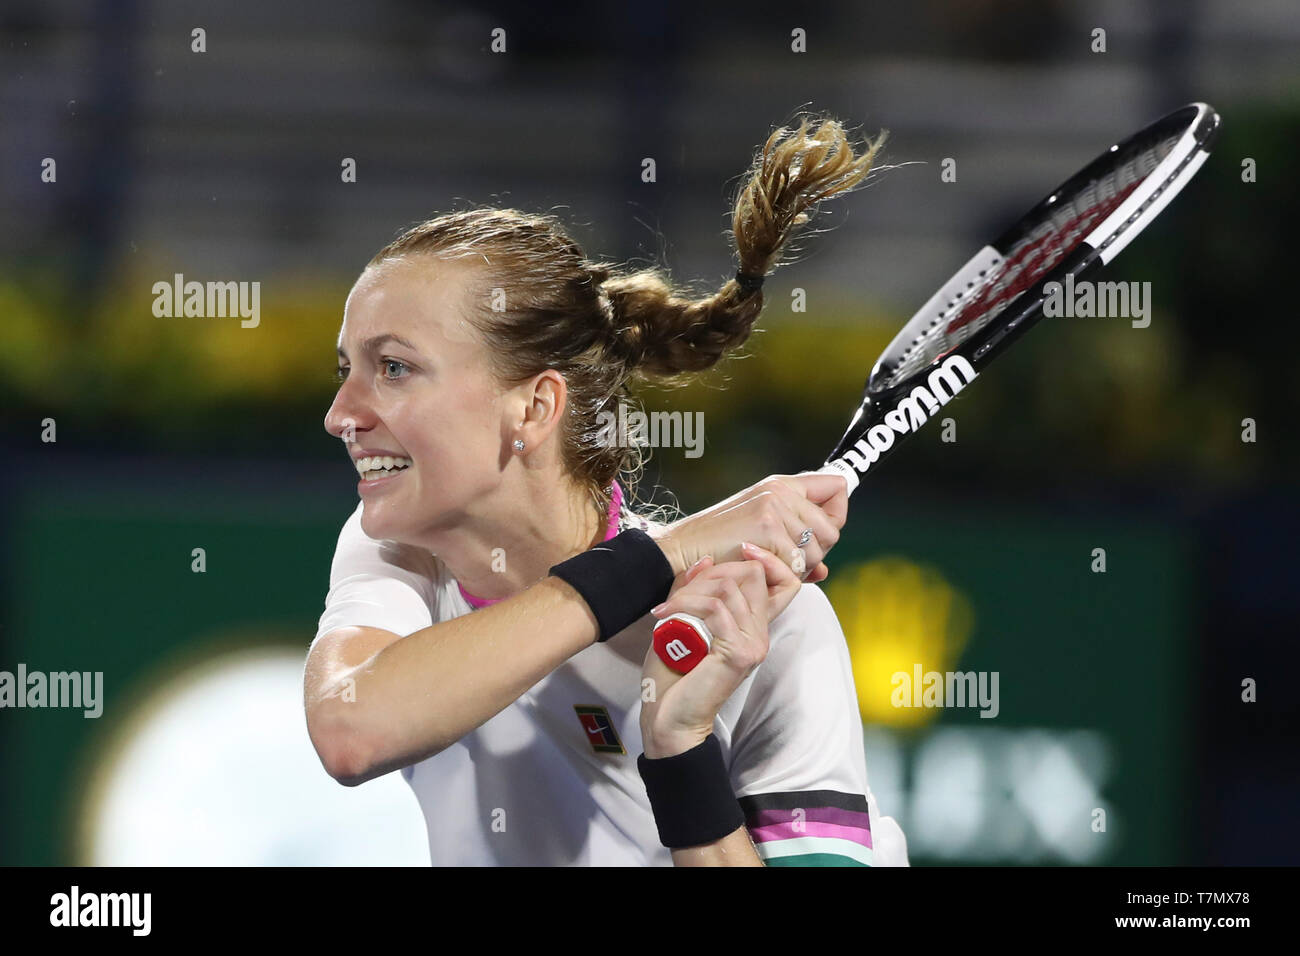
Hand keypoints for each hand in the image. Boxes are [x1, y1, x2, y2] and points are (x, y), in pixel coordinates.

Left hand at [640, 544, 799, 758]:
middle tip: (683, 590)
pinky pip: (716, 609)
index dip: (767, 559)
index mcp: (753, 627)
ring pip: (730, 587)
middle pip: (756, 574)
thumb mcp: (683, 621)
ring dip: (692, 590)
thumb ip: (696, 592)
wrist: (668, 719)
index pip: (785, 581)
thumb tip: (708, 560)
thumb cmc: (673, 675)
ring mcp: (753, 644)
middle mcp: (760, 634)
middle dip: (716, 570)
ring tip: (666, 609)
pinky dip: (686, 603)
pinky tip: (664, 615)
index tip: (742, 548)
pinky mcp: (739, 654)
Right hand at [650, 473, 846, 584]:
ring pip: (818, 551)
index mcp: (782, 485)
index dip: (837, 514)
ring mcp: (775, 508)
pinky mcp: (767, 529)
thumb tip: (824, 570)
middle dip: (816, 553)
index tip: (823, 533)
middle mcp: (782, 491)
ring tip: (768, 565)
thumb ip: (795, 544)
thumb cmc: (718, 546)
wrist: (681, 550)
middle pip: (832, 529)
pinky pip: (798, 564)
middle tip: (785, 561)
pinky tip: (758, 569)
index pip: (838, 486)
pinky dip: (782, 575)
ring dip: (799, 568)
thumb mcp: (760, 534)